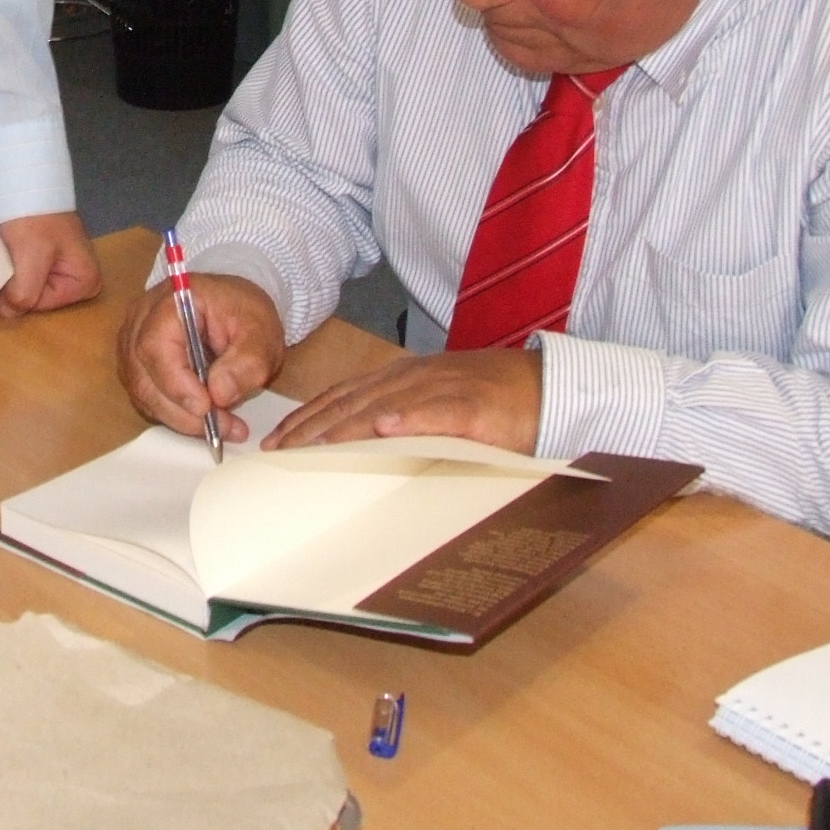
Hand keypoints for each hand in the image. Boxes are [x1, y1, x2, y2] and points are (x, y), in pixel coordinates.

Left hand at [0, 210, 102, 316]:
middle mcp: (74, 278)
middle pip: (28, 294)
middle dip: (4, 276)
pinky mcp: (36, 256)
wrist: (22, 177)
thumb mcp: (31, 257)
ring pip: (14, 283)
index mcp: (85, 282)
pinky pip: (10, 269)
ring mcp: (54, 267)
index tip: (8, 264)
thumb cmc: (35, 216)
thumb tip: (8, 313)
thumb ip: (23, 293)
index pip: (40, 304)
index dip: (18, 287)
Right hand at [117, 273, 285, 443]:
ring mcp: (133, 344)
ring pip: (143, 393)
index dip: (176, 383)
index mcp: (170, 302)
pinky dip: (175, 414)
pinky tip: (205, 419)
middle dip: (182, 410)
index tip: (207, 408)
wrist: (234, 309)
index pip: (156, 346)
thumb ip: (247, 361)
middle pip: (144, 376)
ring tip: (222, 425)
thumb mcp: (261, 332)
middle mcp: (141, 321)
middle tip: (223, 426)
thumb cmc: (244, 314)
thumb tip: (220, 394)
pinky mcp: (137, 365)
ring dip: (180, 417)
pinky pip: (147, 398)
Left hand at [265, 349, 542, 452]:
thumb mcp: (439, 407)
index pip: (344, 396)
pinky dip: (409, 419)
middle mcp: (416, 378)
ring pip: (384, 406)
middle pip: (352, 402)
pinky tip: (384, 428)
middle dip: (311, 428)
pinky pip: (437, 413)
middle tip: (279, 452)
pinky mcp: (474, 407)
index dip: (309, 417)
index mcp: (406, 378)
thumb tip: (362, 443)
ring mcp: (444, 389)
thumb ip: (403, 419)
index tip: (278, 440)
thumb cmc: (497, 403)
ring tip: (312, 446)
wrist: (551, 389)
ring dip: (344, 427)